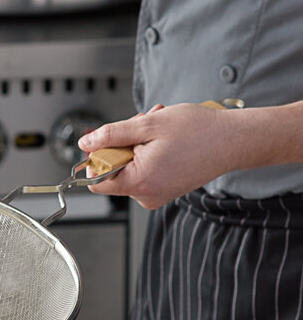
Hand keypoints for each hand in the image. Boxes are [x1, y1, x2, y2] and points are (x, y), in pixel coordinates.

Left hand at [77, 102, 294, 208]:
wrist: (234, 141)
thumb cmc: (199, 132)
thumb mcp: (147, 125)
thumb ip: (111, 135)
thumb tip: (85, 143)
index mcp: (138, 183)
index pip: (96, 181)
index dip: (97, 158)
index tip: (109, 141)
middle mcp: (146, 196)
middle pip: (113, 170)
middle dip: (124, 143)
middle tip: (144, 124)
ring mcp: (156, 195)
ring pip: (129, 166)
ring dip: (139, 143)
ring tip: (159, 130)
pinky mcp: (164, 190)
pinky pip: (144, 170)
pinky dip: (149, 152)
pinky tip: (165, 140)